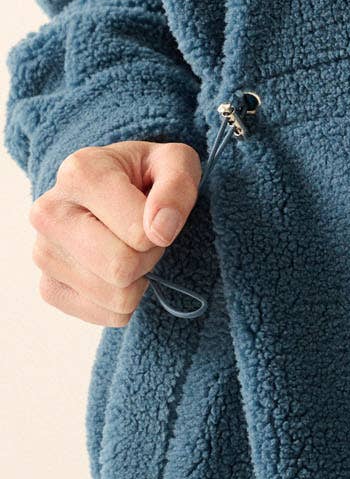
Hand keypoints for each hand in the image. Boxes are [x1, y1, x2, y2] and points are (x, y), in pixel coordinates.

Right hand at [28, 140, 201, 326]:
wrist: (111, 188)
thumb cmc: (146, 175)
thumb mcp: (175, 162)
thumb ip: (178, 186)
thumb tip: (161, 230)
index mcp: (80, 173)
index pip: (139, 234)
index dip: (161, 231)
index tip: (155, 215)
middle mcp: (49, 212)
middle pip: (121, 268)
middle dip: (149, 258)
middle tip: (146, 238)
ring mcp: (43, 253)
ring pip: (115, 297)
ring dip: (138, 280)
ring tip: (129, 249)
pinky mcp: (48, 287)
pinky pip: (106, 316)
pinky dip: (124, 301)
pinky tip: (116, 271)